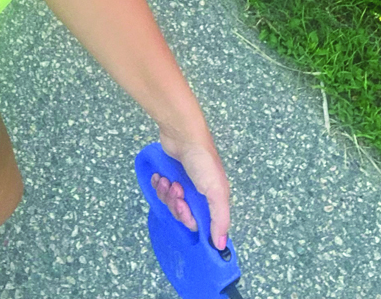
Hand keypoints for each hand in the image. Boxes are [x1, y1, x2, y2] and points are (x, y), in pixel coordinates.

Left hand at [151, 131, 230, 250]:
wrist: (182, 133)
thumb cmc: (202, 162)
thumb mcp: (217, 191)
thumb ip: (220, 220)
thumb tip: (221, 246)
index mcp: (211, 200)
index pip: (198, 223)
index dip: (188, 218)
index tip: (183, 207)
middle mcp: (197, 194)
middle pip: (181, 213)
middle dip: (175, 203)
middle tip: (176, 188)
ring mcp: (182, 183)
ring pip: (169, 202)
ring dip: (166, 192)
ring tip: (168, 179)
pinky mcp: (168, 174)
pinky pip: (160, 189)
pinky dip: (158, 184)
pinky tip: (160, 175)